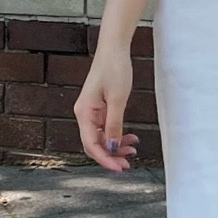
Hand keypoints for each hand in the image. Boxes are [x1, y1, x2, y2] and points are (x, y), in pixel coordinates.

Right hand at [74, 45, 139, 171]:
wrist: (114, 49)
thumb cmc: (114, 69)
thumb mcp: (117, 99)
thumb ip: (114, 124)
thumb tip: (113, 146)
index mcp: (84, 113)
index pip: (92, 145)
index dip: (105, 159)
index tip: (120, 168)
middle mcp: (84, 114)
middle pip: (95, 144)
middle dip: (111, 154)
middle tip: (129, 162)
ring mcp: (91, 112)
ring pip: (101, 137)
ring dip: (116, 145)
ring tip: (133, 148)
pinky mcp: (98, 108)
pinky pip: (106, 128)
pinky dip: (117, 134)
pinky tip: (130, 137)